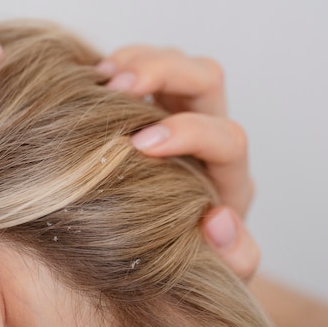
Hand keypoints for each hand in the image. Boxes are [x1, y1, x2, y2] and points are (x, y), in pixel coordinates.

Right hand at [98, 47, 257, 279]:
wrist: (173, 242)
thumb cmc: (193, 255)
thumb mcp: (218, 268)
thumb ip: (233, 256)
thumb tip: (218, 219)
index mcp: (228, 175)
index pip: (226, 138)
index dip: (187, 133)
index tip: (139, 145)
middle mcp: (209, 134)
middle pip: (206, 79)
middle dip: (163, 72)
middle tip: (117, 86)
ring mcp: (180, 113)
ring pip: (178, 62)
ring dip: (139, 59)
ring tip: (100, 75)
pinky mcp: (152, 104)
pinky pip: (144, 66)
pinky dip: (121, 63)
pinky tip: (93, 76)